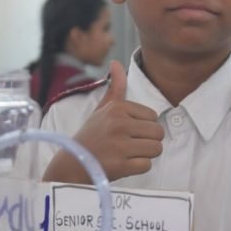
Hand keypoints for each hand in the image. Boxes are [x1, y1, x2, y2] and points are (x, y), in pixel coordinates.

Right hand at [43, 60, 163, 183]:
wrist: (73, 163)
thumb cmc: (91, 136)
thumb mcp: (102, 109)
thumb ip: (115, 88)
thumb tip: (116, 62)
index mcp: (117, 108)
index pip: (152, 116)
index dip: (144, 126)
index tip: (127, 132)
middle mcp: (118, 124)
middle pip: (158, 132)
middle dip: (148, 141)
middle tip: (130, 145)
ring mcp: (119, 145)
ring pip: (156, 149)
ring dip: (146, 155)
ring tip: (128, 154)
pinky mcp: (120, 165)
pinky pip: (147, 165)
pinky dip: (138, 167)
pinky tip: (124, 164)